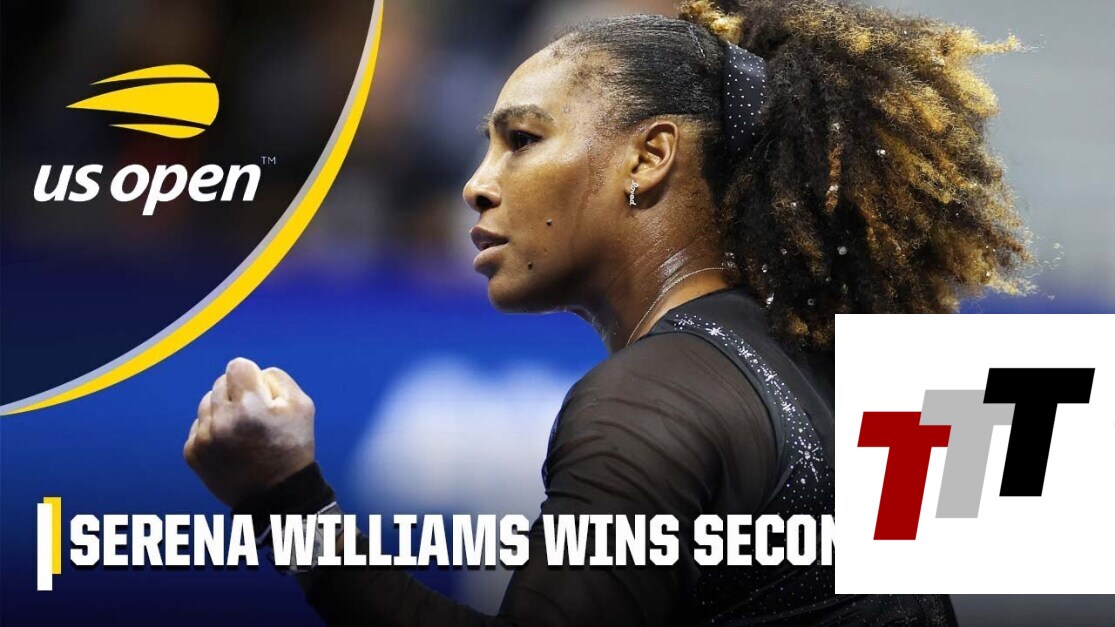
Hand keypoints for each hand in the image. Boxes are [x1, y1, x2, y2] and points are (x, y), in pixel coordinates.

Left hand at [184, 357, 315, 507]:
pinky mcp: (192, 454)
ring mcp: (203, 439)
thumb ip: (277, 378)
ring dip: (223, 410)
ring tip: (242, 431)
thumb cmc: (292, 448)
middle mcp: (221, 421)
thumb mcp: (302, 406)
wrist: (276, 496)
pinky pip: (198, 426)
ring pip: (206, 402)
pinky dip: (213, 430)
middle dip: (238, 393)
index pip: (237, 366)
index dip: (252, 376)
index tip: (261, 393)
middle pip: (220, 382)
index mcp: (249, 407)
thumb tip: (254, 372)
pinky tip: (230, 445)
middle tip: (255, 417)